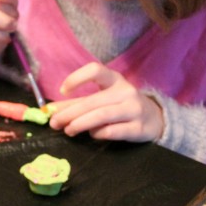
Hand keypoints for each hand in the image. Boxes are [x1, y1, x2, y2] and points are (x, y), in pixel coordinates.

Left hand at [48, 62, 163, 141]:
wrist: (155, 119)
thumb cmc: (121, 105)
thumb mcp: (103, 98)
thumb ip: (78, 103)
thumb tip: (51, 110)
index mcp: (114, 79)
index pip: (95, 70)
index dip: (77, 78)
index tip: (63, 91)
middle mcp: (126, 91)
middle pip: (93, 100)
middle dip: (70, 112)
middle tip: (55, 122)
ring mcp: (134, 109)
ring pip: (102, 115)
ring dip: (81, 123)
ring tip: (68, 130)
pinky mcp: (139, 128)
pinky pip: (113, 131)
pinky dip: (98, 133)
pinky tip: (92, 134)